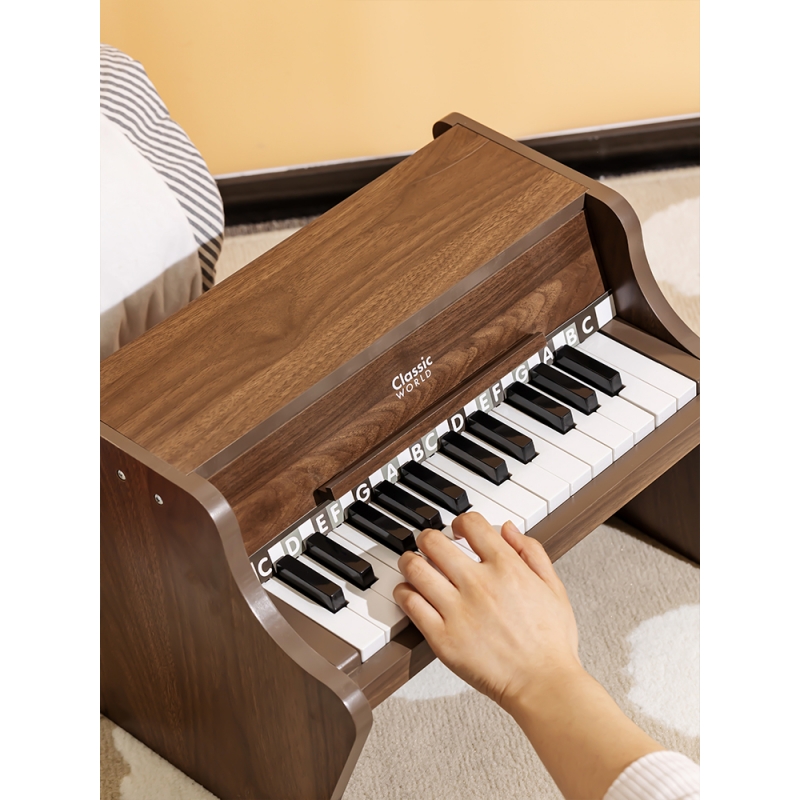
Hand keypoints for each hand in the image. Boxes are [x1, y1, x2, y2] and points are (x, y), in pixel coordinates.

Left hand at [393, 512, 581, 711]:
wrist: (543, 684)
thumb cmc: (551, 642)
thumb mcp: (553, 588)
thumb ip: (532, 552)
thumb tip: (509, 528)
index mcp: (507, 568)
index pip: (471, 523)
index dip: (461, 522)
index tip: (458, 530)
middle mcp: (479, 584)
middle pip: (434, 541)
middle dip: (428, 538)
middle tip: (428, 545)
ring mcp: (458, 610)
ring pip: (416, 569)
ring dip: (409, 561)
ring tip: (412, 565)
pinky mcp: (442, 637)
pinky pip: (411, 604)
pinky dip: (404, 593)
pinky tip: (410, 593)